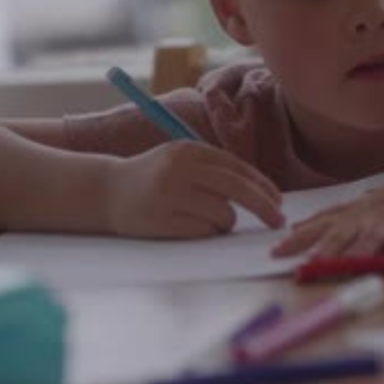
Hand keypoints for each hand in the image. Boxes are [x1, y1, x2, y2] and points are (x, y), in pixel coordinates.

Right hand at [103, 142, 284, 237]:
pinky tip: (186, 226)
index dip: (264, 187)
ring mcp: (169, 194)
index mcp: (189, 150)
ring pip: (224, 214)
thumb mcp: (183, 161)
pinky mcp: (161, 220)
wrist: (104, 191)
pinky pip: (205, 231)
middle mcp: (180, 168)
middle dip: (264, 207)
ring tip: (202, 218)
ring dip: (224, 223)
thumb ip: (216, 170)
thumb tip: (265, 192)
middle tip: (278, 221)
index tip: (278, 202)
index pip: (239, 169)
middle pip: (238, 189)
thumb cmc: (155, 178)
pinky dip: (207, 233)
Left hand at [272, 159, 383, 259]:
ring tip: (344, 265)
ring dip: (360, 250)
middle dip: (324, 248)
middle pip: (346, 231)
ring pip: (377, 235)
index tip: (276, 253)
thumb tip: (298, 227)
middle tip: (304, 265)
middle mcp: (375, 213)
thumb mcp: (368, 202)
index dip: (300, 238)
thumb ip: (335, 215)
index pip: (323, 224)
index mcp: (359, 211)